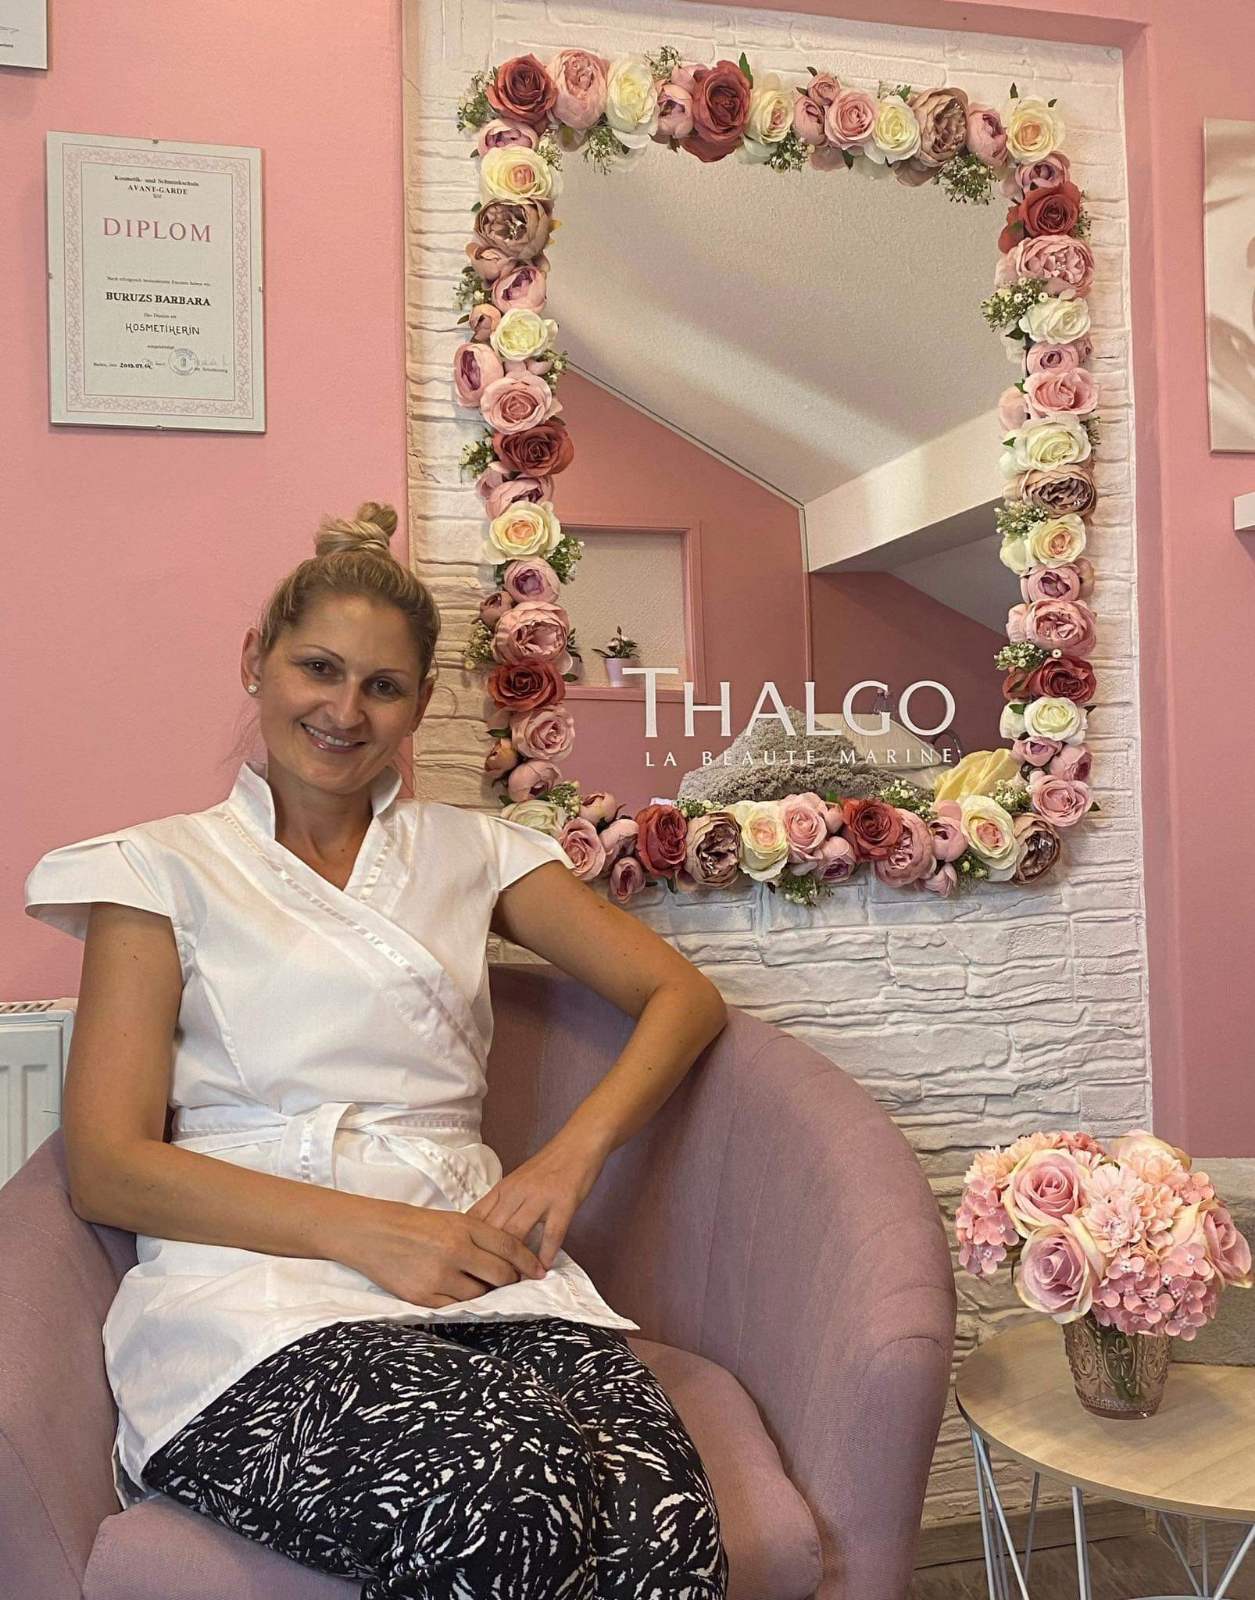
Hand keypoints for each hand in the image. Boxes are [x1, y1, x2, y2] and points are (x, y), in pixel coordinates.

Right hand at [333, 1198, 548, 1310]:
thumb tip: (507, 1258)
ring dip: (484, 1293)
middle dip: (510, 1281)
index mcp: (464, 1226)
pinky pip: (455, 1307)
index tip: (539, 1271)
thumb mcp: (450, 1219)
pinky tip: (459, 1294)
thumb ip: (478, 1236)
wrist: (372, 1233)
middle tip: (512, 1282)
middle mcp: (455, 1251)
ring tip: (479, 1285)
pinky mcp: (423, 1296)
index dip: (528, 1261)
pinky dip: (461, 1302)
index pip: (509, 1246)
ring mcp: (439, 1275)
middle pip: (500, 1275)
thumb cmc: (413, 1223)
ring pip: (479, 1295)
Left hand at [466, 1135, 607, 1269]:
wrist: (578, 1143)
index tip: (466, 1265)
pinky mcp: (563, 1202)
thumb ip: (502, 1205)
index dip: (469, 1245)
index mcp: (502, 1188)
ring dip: (514, 1262)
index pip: (476, 1219)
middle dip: (488, 1259)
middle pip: (492, 1231)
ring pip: (516, 1234)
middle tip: (486, 1284)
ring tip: (513, 1282)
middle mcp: (516, 1192)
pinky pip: (551, 1233)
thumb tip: (485, 1233)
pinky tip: (543, 1268)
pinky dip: (545, 1253)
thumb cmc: (547, 1165)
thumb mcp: (517, 1181)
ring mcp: (540, 1197)